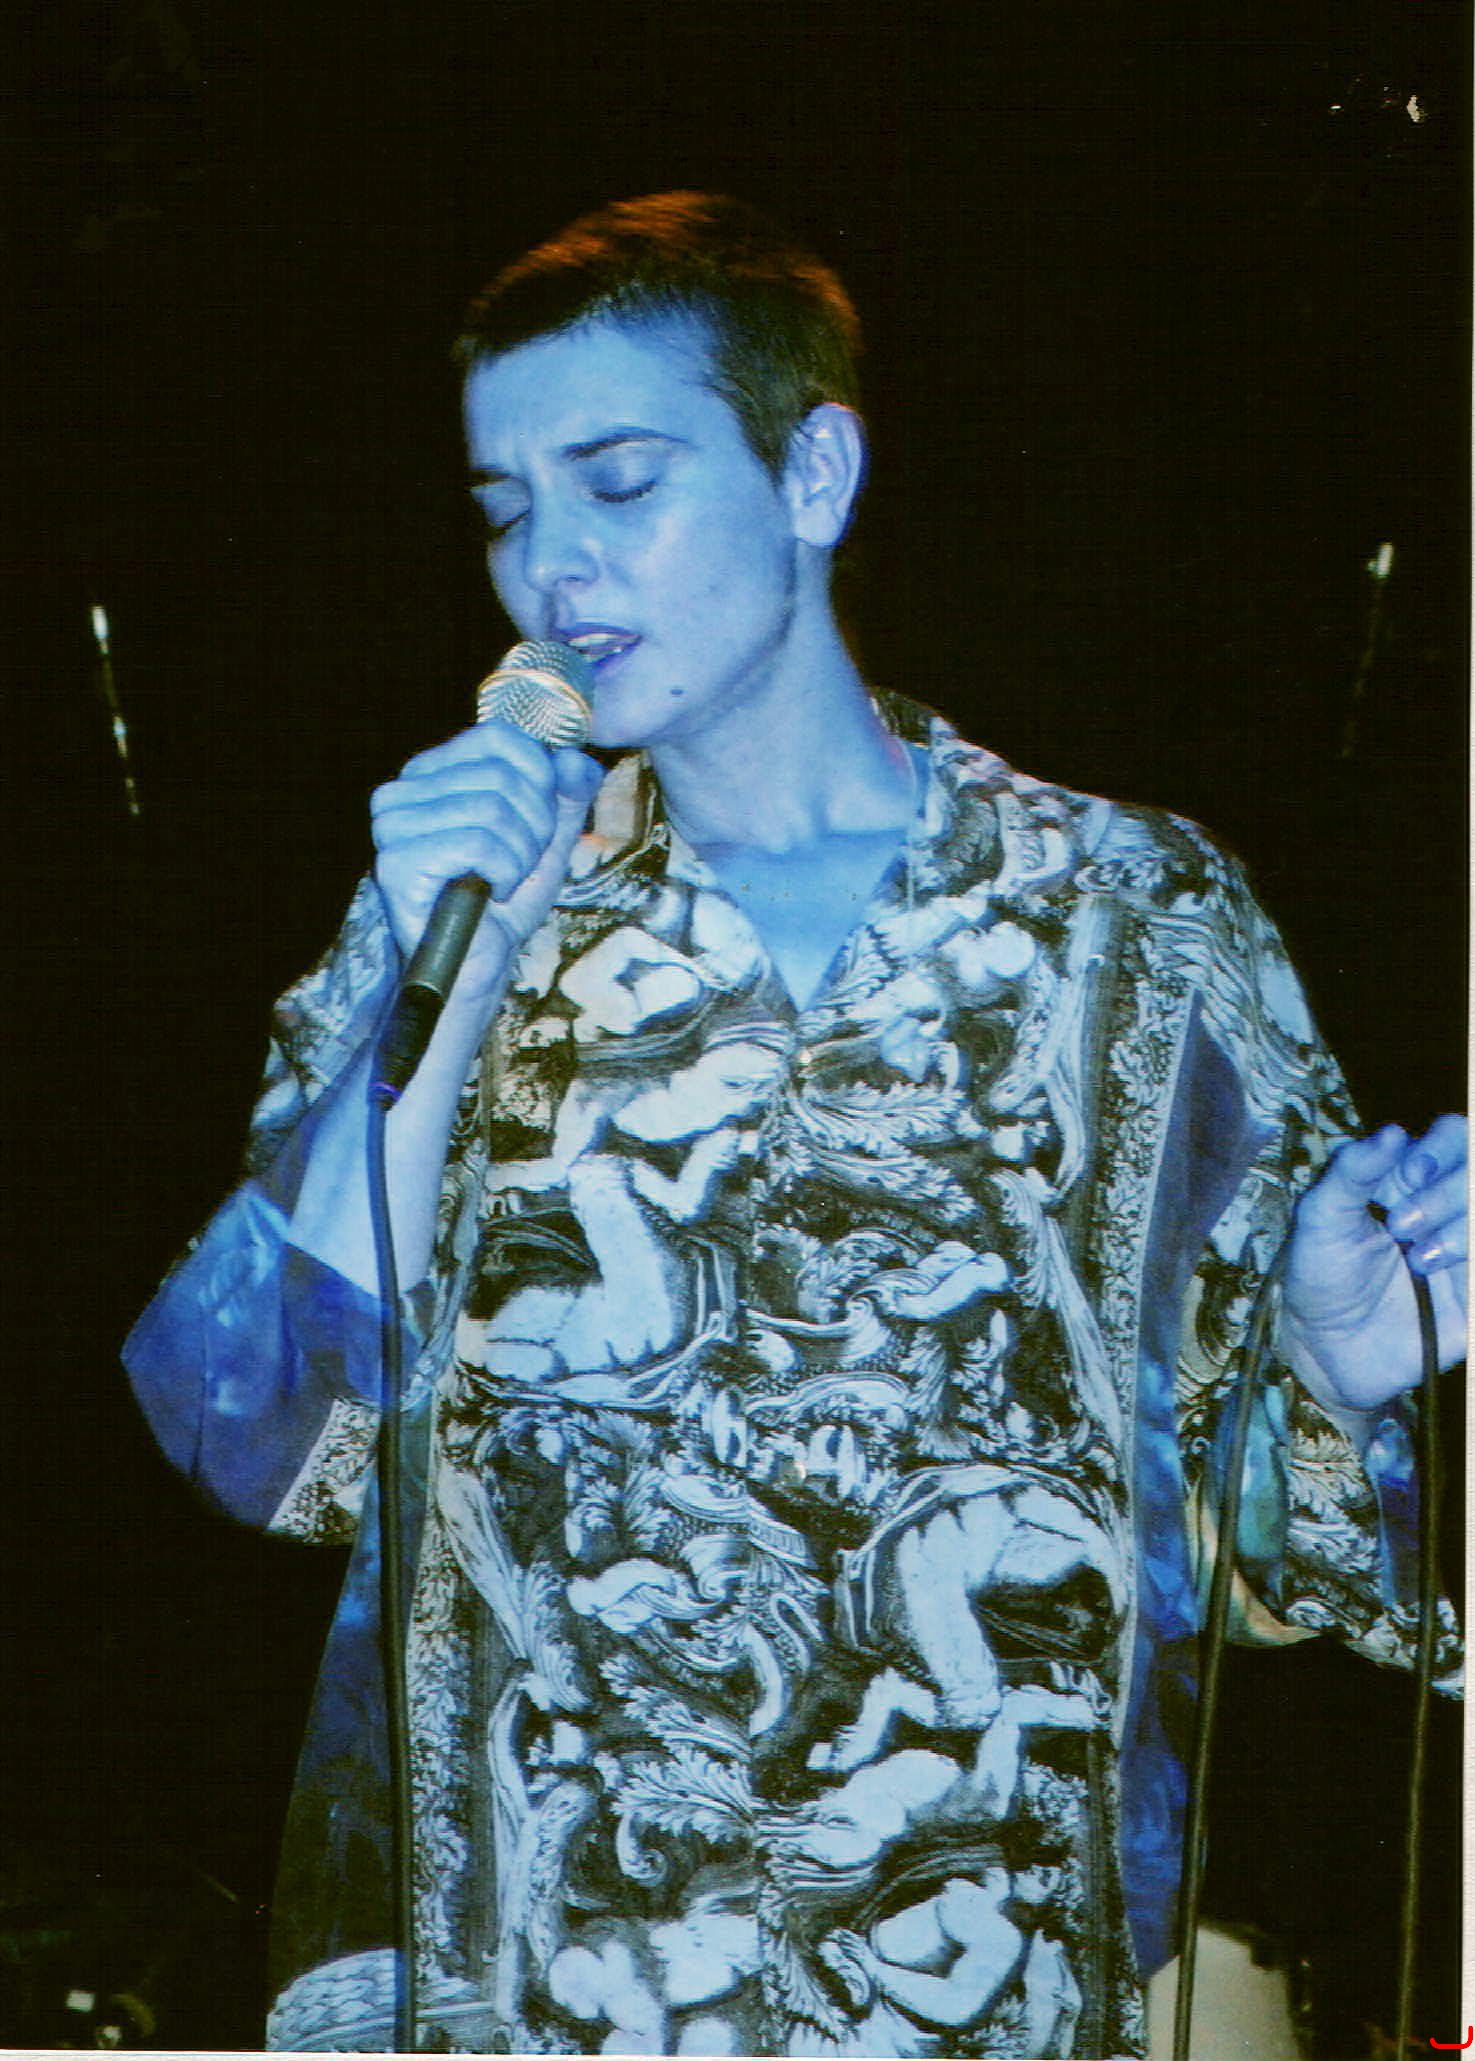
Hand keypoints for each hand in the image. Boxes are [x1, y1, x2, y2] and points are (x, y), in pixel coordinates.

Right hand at [370, 719, 603, 1002]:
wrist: (478, 965)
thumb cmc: (503, 901)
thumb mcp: (546, 838)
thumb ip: (565, 793)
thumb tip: (574, 757)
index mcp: (431, 773)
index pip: (499, 736)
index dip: (540, 778)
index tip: (538, 826)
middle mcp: (401, 791)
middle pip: (502, 775)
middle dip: (534, 827)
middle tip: (521, 865)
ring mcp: (392, 825)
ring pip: (493, 809)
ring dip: (520, 857)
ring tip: (503, 882)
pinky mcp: (395, 861)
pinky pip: (477, 844)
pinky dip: (502, 874)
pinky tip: (487, 894)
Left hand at [1280, 1116, 1467, 1415]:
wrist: (1331, 1346)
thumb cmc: (1322, 1273)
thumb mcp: (1322, 1217)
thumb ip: (1353, 1171)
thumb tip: (1393, 1131)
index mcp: (1413, 1177)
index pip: (1456, 1135)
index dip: (1441, 1148)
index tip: (1409, 1176)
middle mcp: (1451, 1206)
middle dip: (1446, 1194)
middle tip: (1402, 1226)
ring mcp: (1468, 1248)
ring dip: (1461, 1230)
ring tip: (1418, 1260)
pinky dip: (1469, 1264)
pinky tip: (1440, 1277)